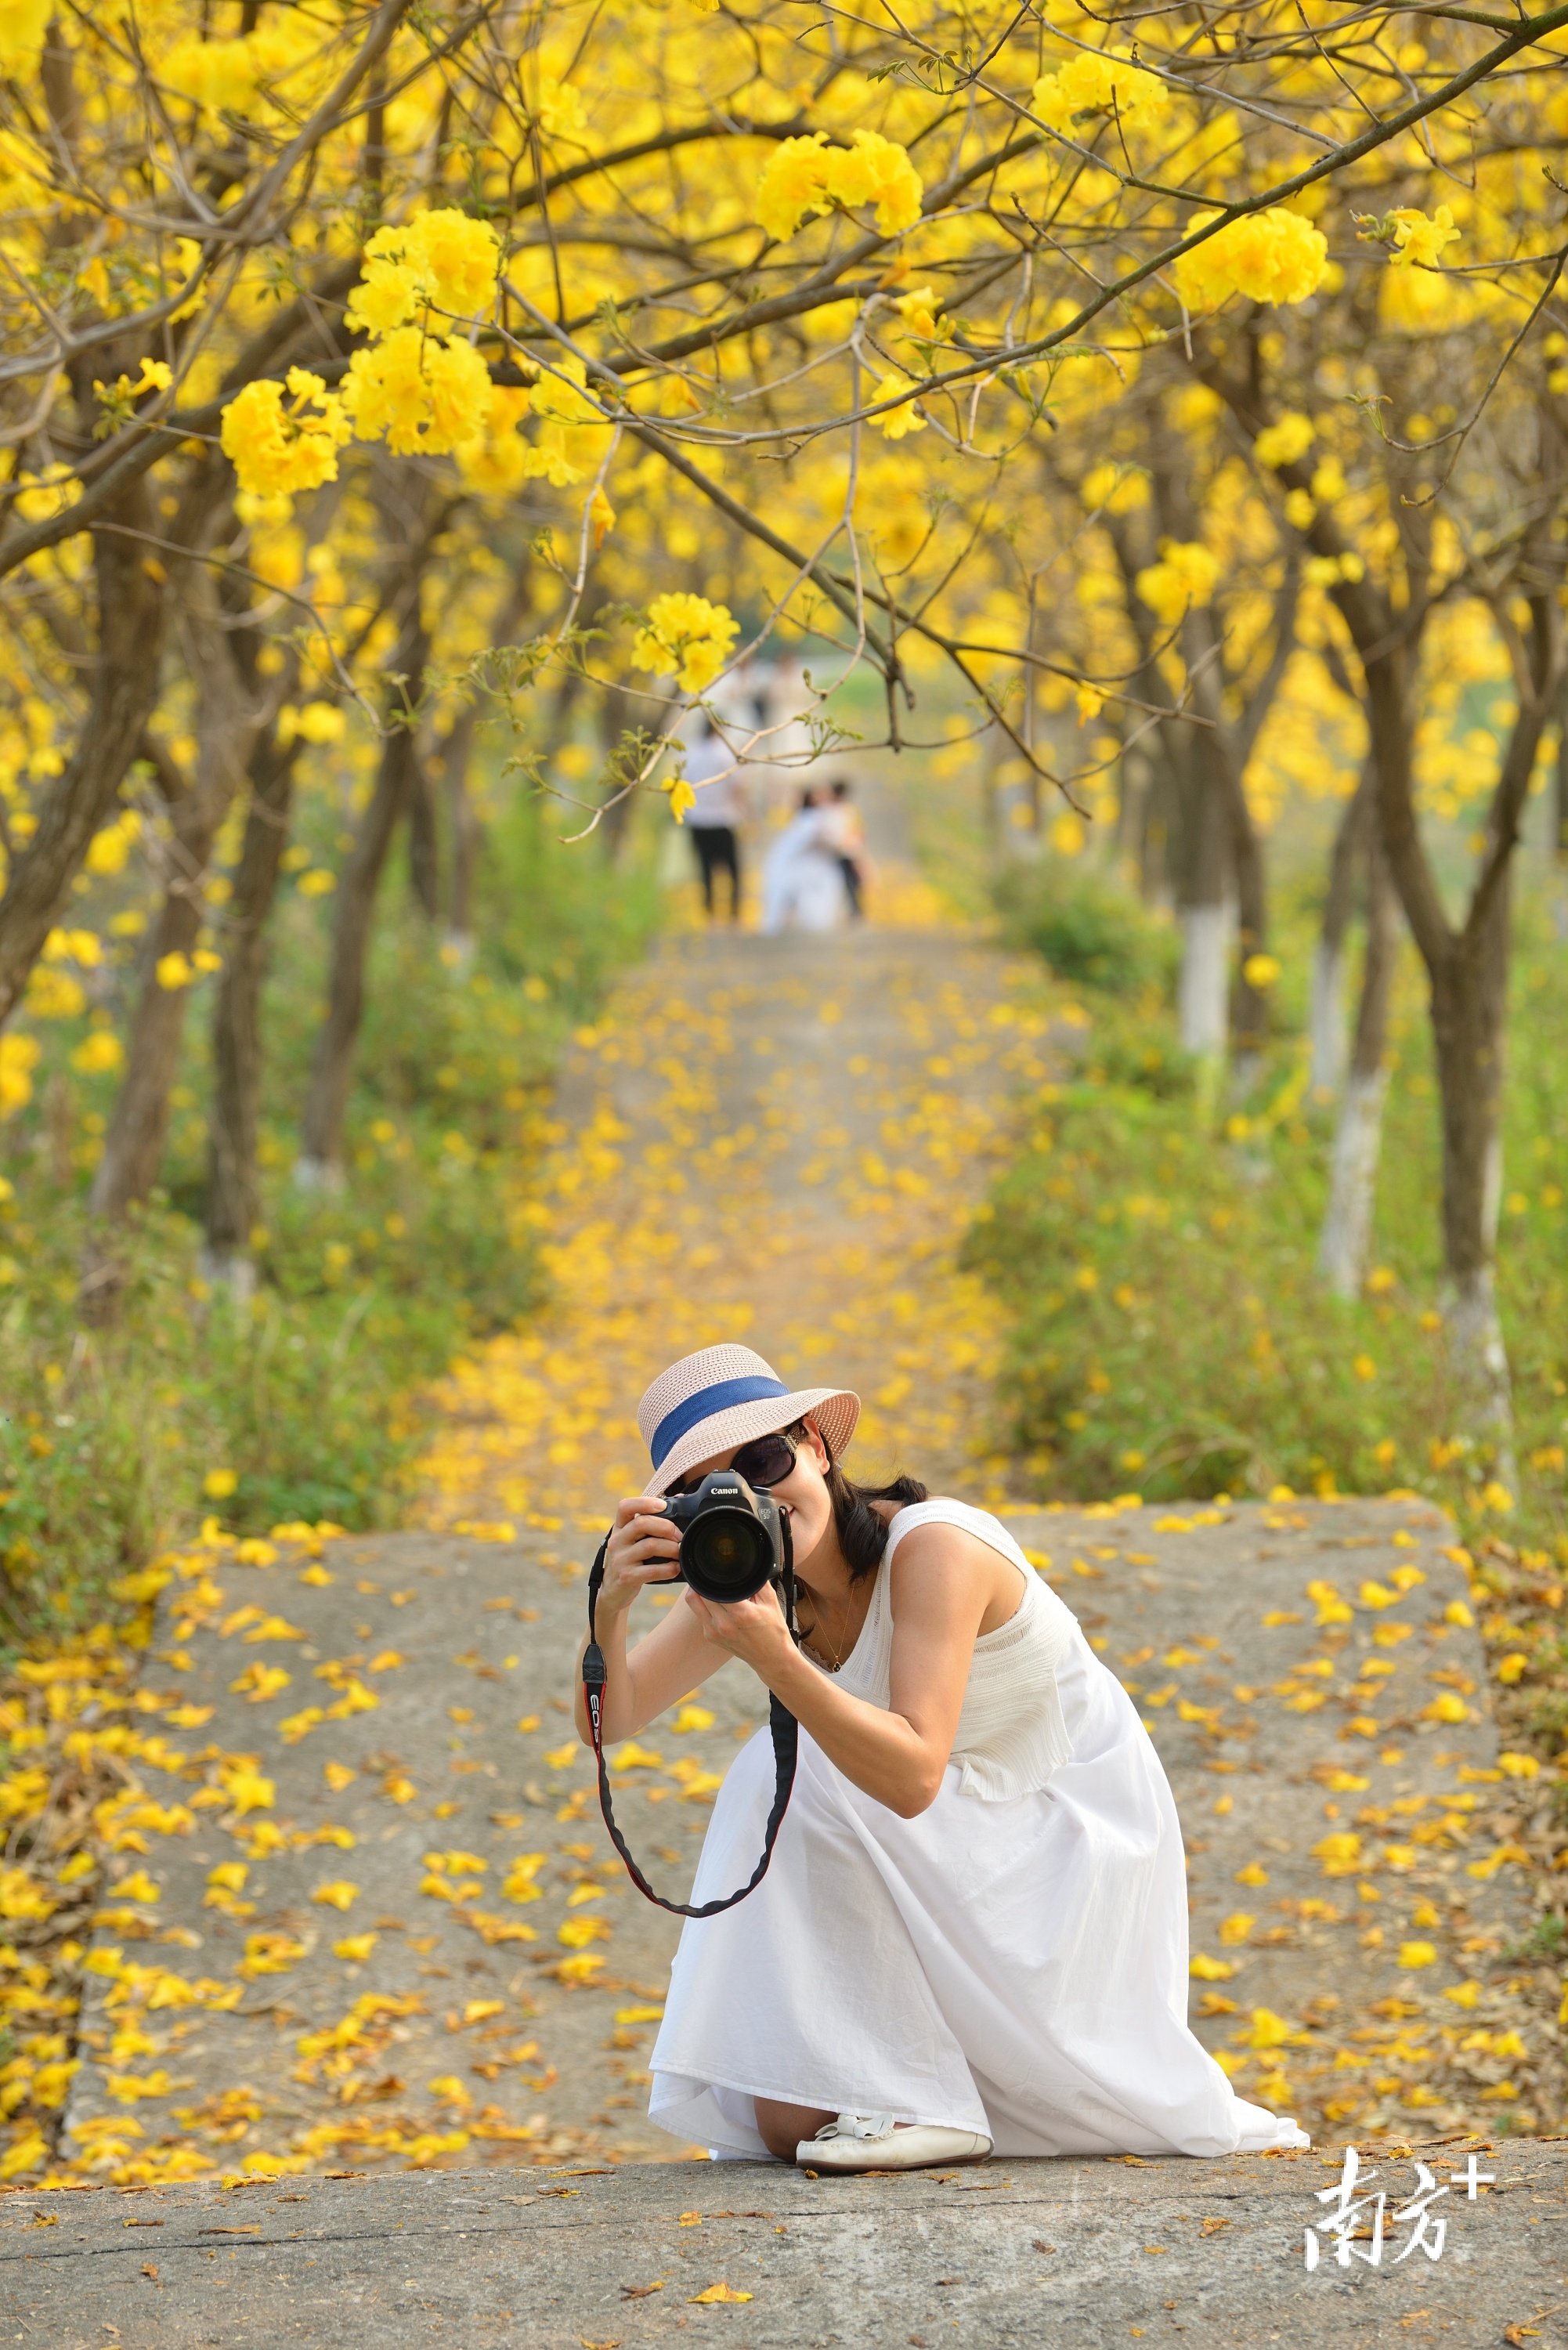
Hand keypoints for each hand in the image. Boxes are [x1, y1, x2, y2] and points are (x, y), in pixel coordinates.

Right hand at [599, 1492, 681, 1618]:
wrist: (613, 1593)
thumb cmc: (629, 1561)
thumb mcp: (632, 1541)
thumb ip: (649, 1524)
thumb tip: (677, 1499)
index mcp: (619, 1528)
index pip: (624, 1506)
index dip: (644, 1502)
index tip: (663, 1505)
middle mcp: (617, 1541)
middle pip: (641, 1523)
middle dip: (666, 1527)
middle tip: (680, 1536)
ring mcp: (620, 1559)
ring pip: (649, 1546)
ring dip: (671, 1548)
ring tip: (681, 1552)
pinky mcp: (626, 1577)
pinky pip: (651, 1570)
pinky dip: (668, 1569)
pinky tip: (676, 1568)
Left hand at [683, 1579, 796, 1677]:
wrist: (771, 1657)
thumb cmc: (773, 1629)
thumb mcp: (770, 1601)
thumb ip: (757, 1581)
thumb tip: (745, 1565)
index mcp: (740, 1613)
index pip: (714, 1587)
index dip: (713, 1575)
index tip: (716, 1568)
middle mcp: (724, 1624)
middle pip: (699, 1593)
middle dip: (704, 1581)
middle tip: (711, 1574)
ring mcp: (714, 1632)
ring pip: (694, 1603)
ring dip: (699, 1592)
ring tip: (709, 1586)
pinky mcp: (710, 1637)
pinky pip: (700, 1615)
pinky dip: (704, 1606)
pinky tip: (716, 1603)